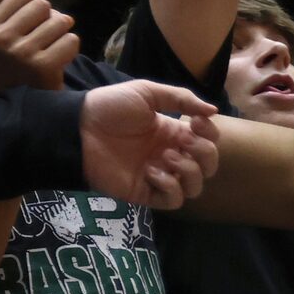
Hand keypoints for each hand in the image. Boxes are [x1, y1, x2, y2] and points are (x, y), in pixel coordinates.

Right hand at [0, 0, 76, 92]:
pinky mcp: (43, 65)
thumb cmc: (16, 70)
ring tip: (53, 51)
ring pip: (60, 21)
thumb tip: (45, 2)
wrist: (21, 109)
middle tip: (46, 40)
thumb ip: (16, 17)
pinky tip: (60, 62)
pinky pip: (71, 40)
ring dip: (62, 35)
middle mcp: (2, 38)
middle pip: (43, 5)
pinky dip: (71, 49)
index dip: (34, 9)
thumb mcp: (1, 42)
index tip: (31, 27)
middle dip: (50, 19)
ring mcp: (21, 52)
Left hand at [78, 79, 219, 210]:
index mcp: (172, 132)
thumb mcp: (146, 92)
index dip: (210, 134)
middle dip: (203, 152)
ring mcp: (158, 175)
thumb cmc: (110, 107)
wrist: (79, 128)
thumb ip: (181, 98)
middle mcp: (170, 154)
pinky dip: (169, 186)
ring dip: (188, 170)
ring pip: (195, 186)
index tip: (196, 122)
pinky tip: (151, 171)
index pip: (209, 140)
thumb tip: (214, 110)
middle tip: (181, 140)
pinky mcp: (144, 192)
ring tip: (164, 156)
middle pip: (208, 165)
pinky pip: (172, 200)